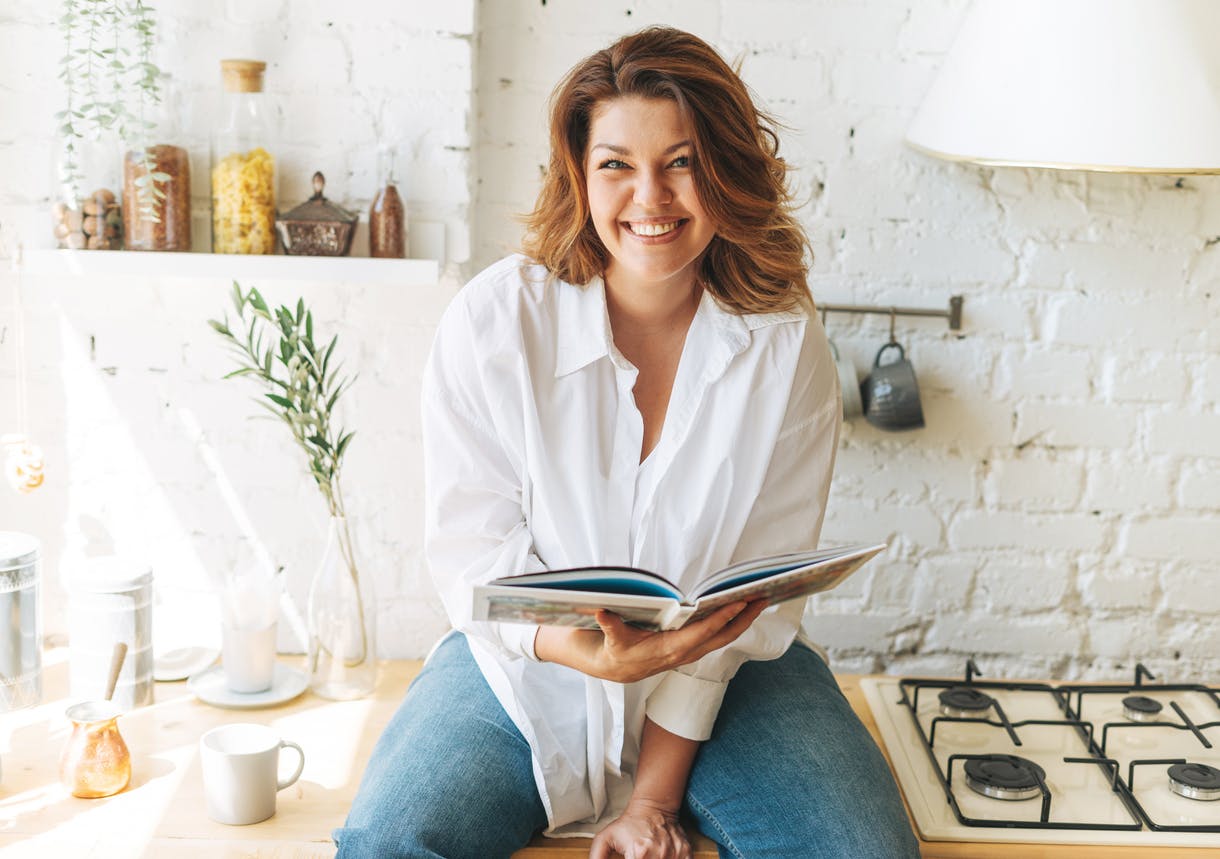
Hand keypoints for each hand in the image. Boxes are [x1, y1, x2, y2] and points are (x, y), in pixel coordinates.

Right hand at [535, 599, 767, 682]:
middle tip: (763, 598)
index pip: (701, 634)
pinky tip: (741, 610)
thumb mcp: (609, 639)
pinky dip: (732, 623)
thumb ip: (609, 626)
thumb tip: (603, 612)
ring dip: (742, 620)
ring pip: (723, 637)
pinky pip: (717, 636)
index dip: (720, 618)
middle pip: (721, 637)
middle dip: (744, 619)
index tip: (738, 603)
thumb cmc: (613, 650)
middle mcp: (684, 653)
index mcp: (668, 650)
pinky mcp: (690, 648)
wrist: (613, 669)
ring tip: (760, 601)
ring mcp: (690, 652)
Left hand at [589, 799, 691, 858]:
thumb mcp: (605, 839)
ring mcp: (674, 855)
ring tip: (648, 856)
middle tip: (640, 857)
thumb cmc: (628, 824)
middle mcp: (659, 855)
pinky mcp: (685, 854)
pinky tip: (661, 857)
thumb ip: (597, 857)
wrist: (653, 807)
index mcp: (638, 854)